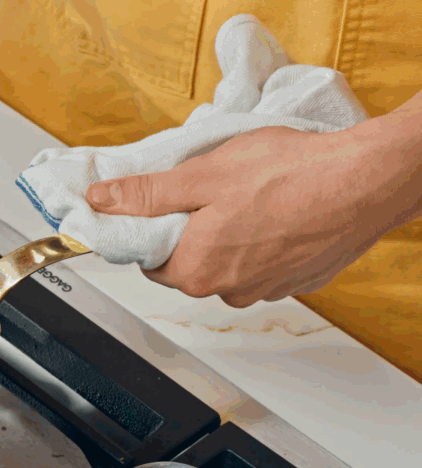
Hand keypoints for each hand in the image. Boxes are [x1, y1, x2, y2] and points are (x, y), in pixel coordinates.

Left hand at [84, 120, 421, 306]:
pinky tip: (278, 212)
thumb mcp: (201, 174)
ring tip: (250, 197)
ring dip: (228, 237)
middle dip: (190, 232)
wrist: (368, 179)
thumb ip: (146, 195)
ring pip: (227, 265)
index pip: (149, 262)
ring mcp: (267, 290)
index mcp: (196, 271)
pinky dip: (264, 242)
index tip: (163, 206)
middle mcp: (229, 291)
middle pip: (187, 266)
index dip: (153, 230)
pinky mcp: (298, 281)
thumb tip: (101, 201)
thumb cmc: (291, 174)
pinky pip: (263, 264)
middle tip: (211, 192)